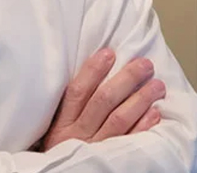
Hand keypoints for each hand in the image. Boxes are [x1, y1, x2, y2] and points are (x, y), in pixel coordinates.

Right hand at [39, 49, 165, 150]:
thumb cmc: (61, 146)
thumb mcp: (56, 124)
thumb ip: (70, 104)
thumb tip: (93, 72)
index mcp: (63, 121)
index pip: (77, 90)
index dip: (93, 70)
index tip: (109, 53)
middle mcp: (78, 133)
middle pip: (103, 101)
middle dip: (125, 80)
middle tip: (144, 64)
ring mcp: (96, 147)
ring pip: (119, 119)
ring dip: (140, 99)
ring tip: (156, 84)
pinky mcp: (111, 160)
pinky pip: (129, 142)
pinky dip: (142, 126)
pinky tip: (154, 113)